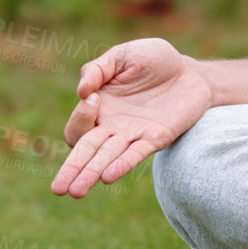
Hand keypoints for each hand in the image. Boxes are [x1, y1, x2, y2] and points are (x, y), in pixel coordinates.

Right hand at [50, 37, 213, 197]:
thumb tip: (82, 91)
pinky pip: (134, 156)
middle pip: (85, 151)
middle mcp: (112, 126)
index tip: (93, 98)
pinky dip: (121, 166)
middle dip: (71, 169)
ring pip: (106, 159)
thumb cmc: (153, 60)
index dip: (80, 117)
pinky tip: (108, 177)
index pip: (78, 126)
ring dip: (90, 175)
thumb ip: (97, 68)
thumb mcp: (122, 55)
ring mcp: (133, 135)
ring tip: (76, 192)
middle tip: (57, 189)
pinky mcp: (155, 138)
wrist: (190, 72)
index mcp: (99, 106)